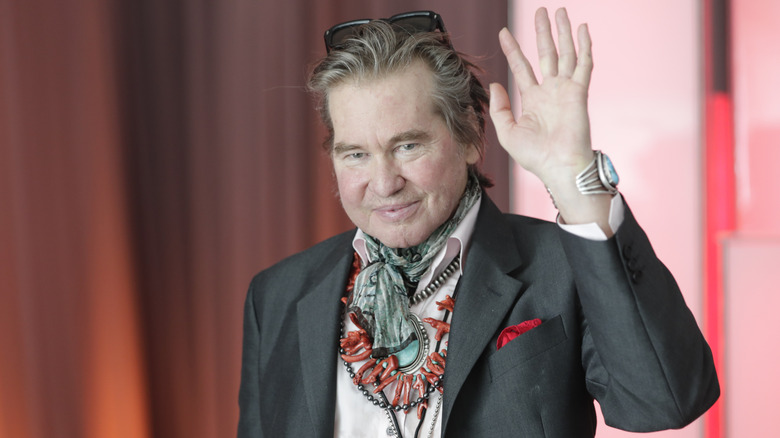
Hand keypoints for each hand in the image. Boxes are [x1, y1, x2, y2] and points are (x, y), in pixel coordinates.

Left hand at [490, 7, 591, 182]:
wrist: (558, 167)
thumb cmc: (535, 156)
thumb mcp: (507, 133)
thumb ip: (499, 109)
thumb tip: (495, 85)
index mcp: (533, 100)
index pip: (522, 67)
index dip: (513, 50)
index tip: (504, 33)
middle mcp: (550, 91)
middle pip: (545, 54)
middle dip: (542, 32)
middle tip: (540, 11)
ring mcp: (566, 90)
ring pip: (565, 53)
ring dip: (562, 32)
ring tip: (559, 11)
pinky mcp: (579, 92)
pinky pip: (583, 64)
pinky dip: (584, 46)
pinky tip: (582, 29)